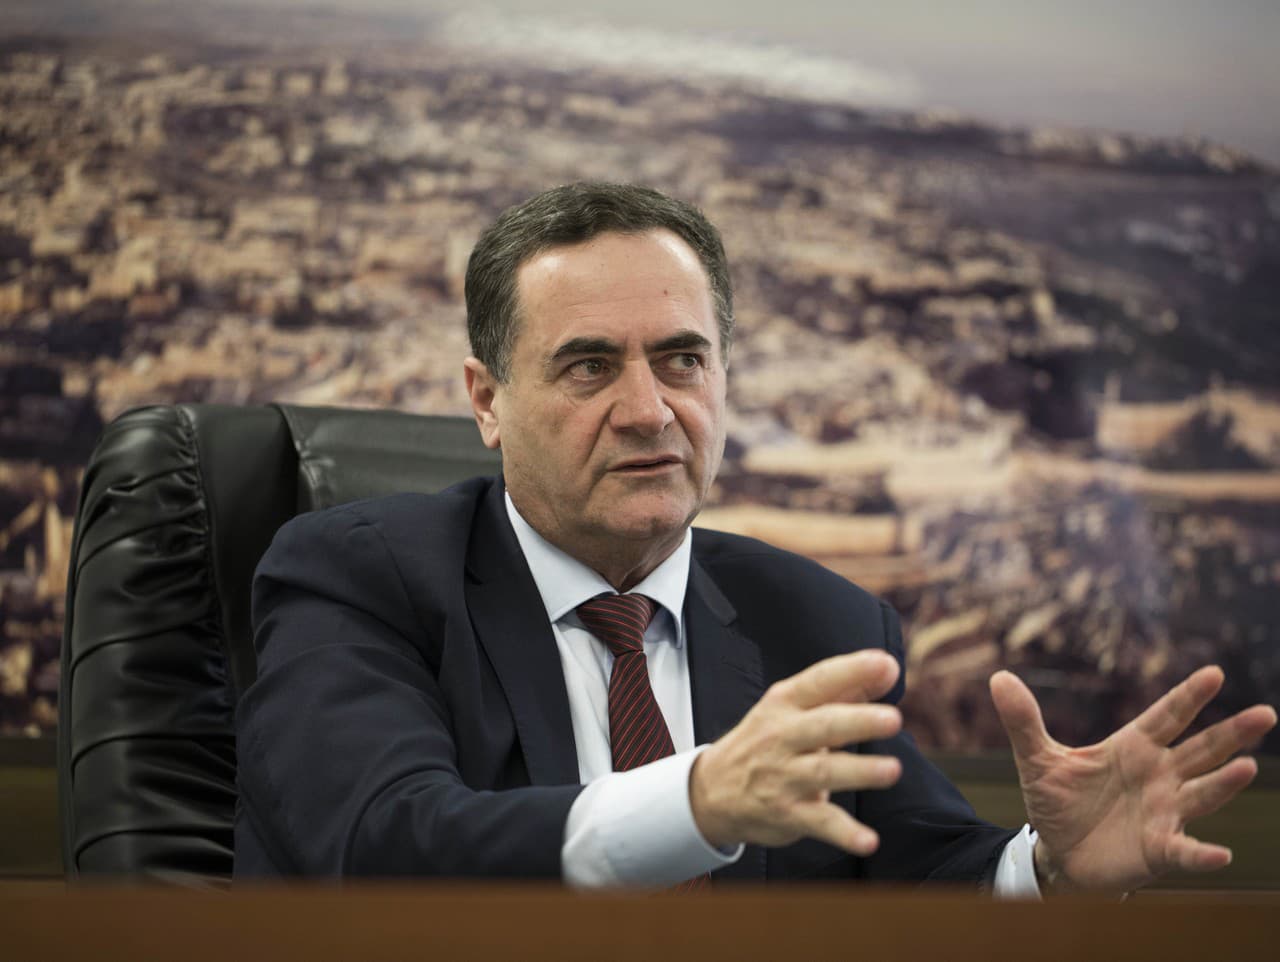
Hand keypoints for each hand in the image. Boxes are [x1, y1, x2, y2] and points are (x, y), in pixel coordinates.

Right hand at [690, 649, 903, 854]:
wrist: (712, 790)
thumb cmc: (763, 742)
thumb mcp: (791, 709)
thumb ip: (842, 691)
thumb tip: (887, 671)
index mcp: (786, 704)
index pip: (820, 681)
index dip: (853, 671)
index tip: (886, 665)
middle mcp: (783, 737)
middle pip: (824, 726)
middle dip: (859, 721)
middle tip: (892, 719)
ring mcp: (784, 776)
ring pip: (824, 772)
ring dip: (859, 771)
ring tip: (891, 770)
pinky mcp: (788, 814)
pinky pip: (819, 823)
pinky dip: (844, 833)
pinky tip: (868, 840)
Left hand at [990, 666, 1276, 891]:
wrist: (1058, 854)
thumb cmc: (1058, 802)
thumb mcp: (1037, 759)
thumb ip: (1023, 720)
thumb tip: (998, 676)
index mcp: (1132, 748)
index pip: (1166, 716)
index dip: (1189, 696)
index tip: (1214, 673)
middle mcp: (1158, 776)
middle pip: (1200, 749)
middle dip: (1231, 732)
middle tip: (1266, 714)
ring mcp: (1163, 813)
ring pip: (1201, 792)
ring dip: (1224, 782)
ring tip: (1248, 767)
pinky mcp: (1158, 848)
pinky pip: (1184, 850)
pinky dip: (1200, 852)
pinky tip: (1220, 853)